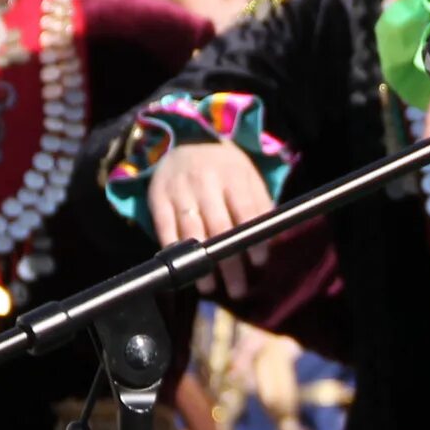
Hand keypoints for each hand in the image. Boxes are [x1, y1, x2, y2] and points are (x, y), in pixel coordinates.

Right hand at [145, 140, 273, 296]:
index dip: (253, 240)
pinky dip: (174, 252)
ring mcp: (180, 190)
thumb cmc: (225, 167)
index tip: (259, 264)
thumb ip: (260, 204)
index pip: (247, 212)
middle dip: (229, 262)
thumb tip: (271, 241)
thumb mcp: (248, 176)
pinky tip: (183, 271)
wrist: (186, 139)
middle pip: (220, 228)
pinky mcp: (158, 197)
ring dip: (200, 264)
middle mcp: (206, 182)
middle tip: (238, 289)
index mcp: (234, 176)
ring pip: (192, 232)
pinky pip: (164, 229)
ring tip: (209, 287)